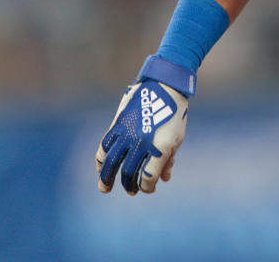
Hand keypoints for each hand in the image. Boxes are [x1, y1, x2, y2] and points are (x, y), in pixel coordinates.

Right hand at [95, 80, 187, 194]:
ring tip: (105, 188)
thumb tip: (163, 179)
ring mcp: (128, 132)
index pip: (149, 176)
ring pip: (111, 161)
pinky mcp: (118, 124)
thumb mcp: (177, 138)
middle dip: (129, 185)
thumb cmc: (175, 114)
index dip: (147, 187)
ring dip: (106, 177)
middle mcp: (142, 141)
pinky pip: (105, 145)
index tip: (148, 189)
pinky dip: (101, 159)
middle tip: (130, 192)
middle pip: (129, 172)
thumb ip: (168, 159)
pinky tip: (101, 167)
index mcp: (160, 146)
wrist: (165, 86)